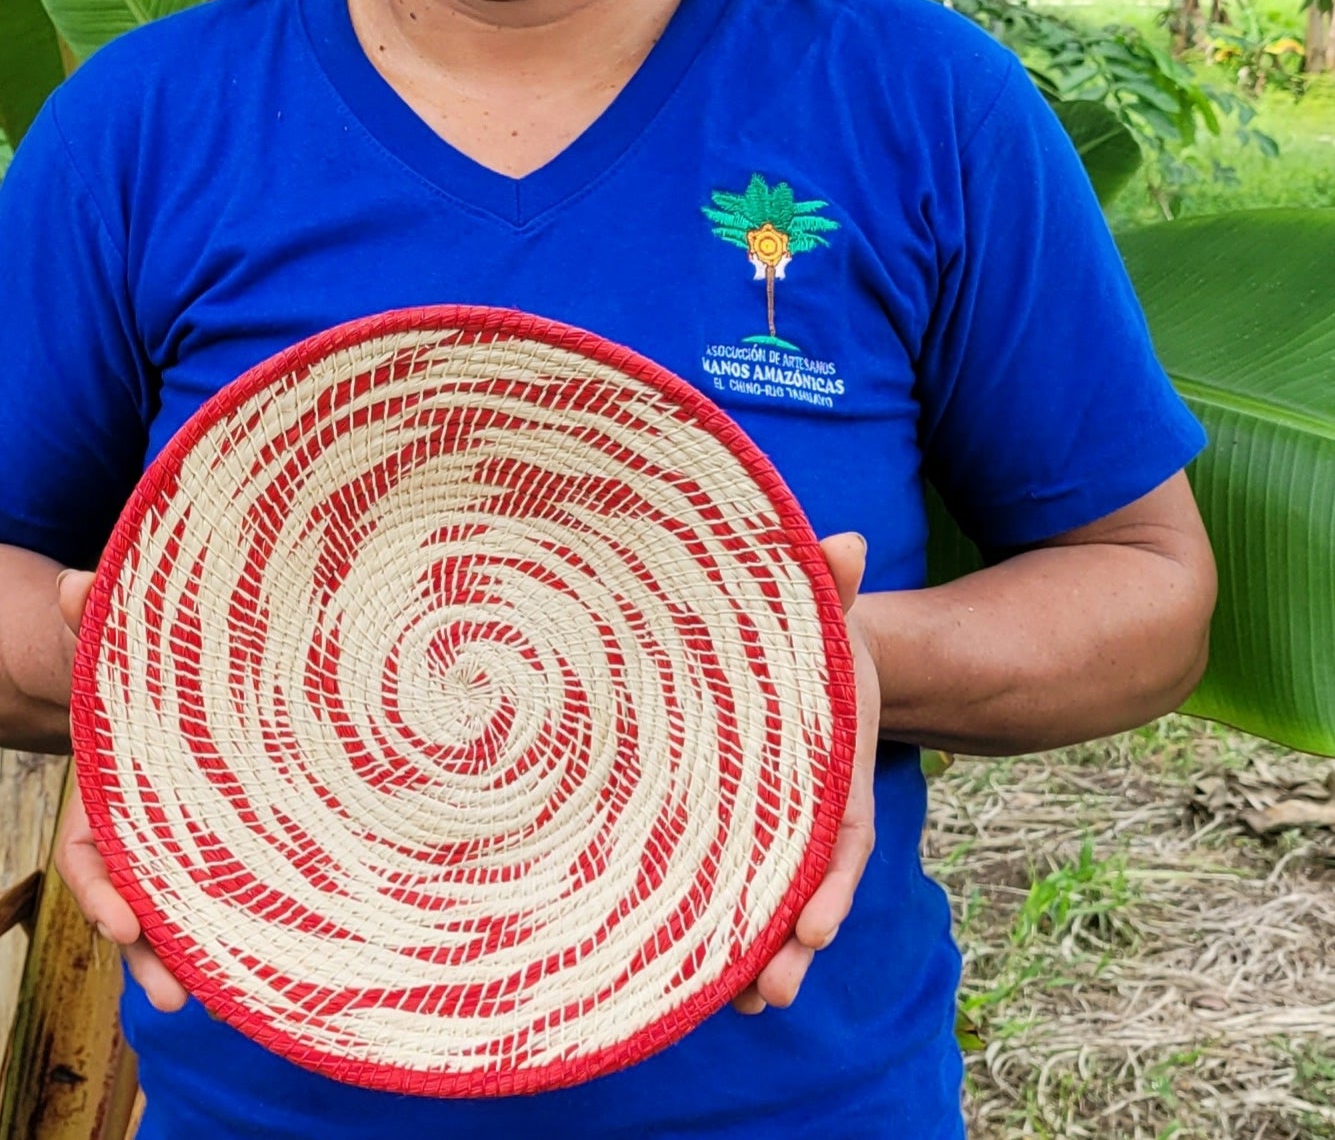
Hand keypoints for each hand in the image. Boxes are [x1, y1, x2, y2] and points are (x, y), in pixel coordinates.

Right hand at [54, 568, 200, 1015]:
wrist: (163, 668)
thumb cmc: (135, 659)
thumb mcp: (111, 640)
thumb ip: (94, 619)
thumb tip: (75, 585)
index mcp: (105, 790)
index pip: (87, 853)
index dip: (99, 890)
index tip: (117, 923)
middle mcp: (139, 824)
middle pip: (134, 899)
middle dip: (149, 949)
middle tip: (175, 996)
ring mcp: (181, 833)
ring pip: (179, 901)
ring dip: (193, 948)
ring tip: (216, 1000)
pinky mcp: (226, 831)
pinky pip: (226, 877)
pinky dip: (240, 912)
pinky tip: (277, 949)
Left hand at [732, 531, 878, 1015]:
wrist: (772, 645)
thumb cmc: (795, 630)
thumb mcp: (813, 607)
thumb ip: (826, 580)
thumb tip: (846, 538)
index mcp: (831, 764)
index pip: (840, 833)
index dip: (829, 882)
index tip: (812, 926)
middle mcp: (807, 806)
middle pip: (807, 885)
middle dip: (791, 945)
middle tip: (769, 995)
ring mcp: (769, 823)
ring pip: (770, 899)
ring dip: (757, 954)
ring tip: (740, 1006)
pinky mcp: (728, 827)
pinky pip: (732, 883)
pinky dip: (724, 929)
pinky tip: (697, 975)